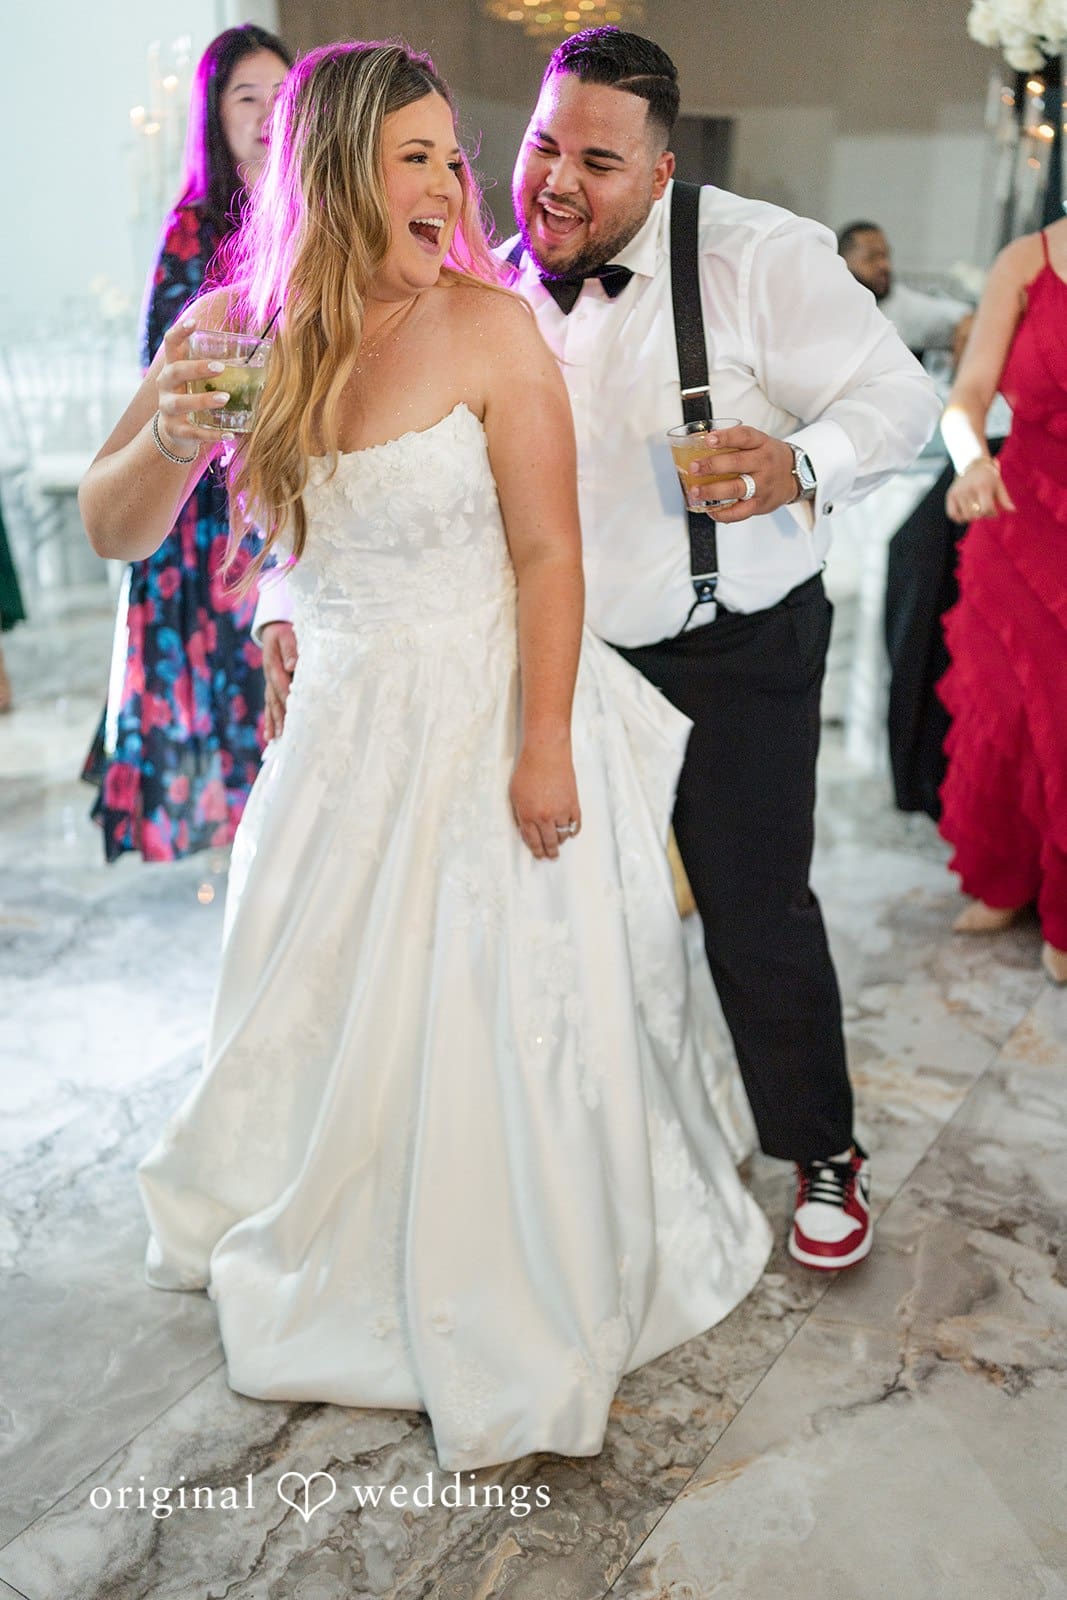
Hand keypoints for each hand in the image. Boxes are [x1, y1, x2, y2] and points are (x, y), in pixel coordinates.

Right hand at [155, 317, 234, 453]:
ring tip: (225, 398)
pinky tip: (229, 435)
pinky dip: (211, 434)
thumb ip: (216, 368)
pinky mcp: (174, 431)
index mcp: (172, 367)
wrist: (174, 431)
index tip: (194, 322)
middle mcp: (165, 385)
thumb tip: (252, 357)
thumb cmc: (192, 396)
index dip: (179, 332)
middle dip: (197, 368)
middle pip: (175, 371)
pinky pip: (193, 433)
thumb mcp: (197, 380)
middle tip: (221, 367)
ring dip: (203, 400)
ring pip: (180, 403)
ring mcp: (167, 409)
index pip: (171, 344)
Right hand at [261, 621, 297, 740]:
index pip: (280, 682)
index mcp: (273, 663)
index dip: (286, 696)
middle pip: (274, 698)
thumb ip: (290, 649)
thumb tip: (291, 666)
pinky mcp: (271, 687)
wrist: (273, 629)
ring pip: (271, 705)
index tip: (293, 710)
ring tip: (274, 739)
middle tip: (284, 733)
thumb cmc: (285, 631)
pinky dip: (270, 720)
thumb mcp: (287, 634)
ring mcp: (269, 683)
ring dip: (273, 722)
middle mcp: (269, 676)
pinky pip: (269, 705)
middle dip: (280, 716)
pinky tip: (270, 734)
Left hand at [509, 742, 580, 859]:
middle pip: (549, 842)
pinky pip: (575, 824)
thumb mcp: (515, 794)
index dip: (536, 850)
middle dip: (550, 852)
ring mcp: (560, 812)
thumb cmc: (528, 769)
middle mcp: (544, 817)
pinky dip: (573, 831)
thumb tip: (525, 827)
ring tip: (560, 844)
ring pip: (562, 835)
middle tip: (551, 856)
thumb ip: (520, 813)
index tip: (539, 855)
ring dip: (561, 841)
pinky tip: (571, 833)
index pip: (532, 840)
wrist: (546, 754)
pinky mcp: (573, 804)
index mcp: (527, 815)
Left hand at [685, 425, 799, 522]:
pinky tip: (710, 510)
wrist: (797, 475)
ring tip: (696, 491)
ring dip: (713, 491)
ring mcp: (762, 486)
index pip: (744, 436)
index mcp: (762, 444)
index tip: (708, 439)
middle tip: (694, 467)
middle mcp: (764, 464)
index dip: (726, 437)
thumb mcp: (758, 442)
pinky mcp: (760, 505)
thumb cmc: (769, 457)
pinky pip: (740, 512)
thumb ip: (734, 442)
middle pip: (737, 463)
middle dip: (712, 465)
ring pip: (737, 488)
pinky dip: (722, 514)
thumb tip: (697, 442)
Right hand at [945, 457, 1015, 523]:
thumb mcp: (999, 485)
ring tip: (977, 510)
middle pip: (976, 515)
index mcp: (982, 486)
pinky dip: (959, 518)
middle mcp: (969, 489)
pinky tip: (965, 514)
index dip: (992, 514)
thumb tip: (1013, 511)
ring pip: (966, 517)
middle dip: (983, 515)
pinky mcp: (950, 495)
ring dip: (973, 517)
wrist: (971, 463)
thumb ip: (1005, 499)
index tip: (995, 511)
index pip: (986, 509)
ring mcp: (958, 492)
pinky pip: (953, 515)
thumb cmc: (988, 476)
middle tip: (986, 510)